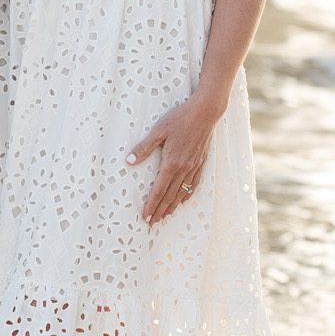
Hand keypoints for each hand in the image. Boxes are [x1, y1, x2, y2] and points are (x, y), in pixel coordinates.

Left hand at [127, 93, 222, 225]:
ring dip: (172, 206)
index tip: (146, 216)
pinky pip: (194, 183)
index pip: (159, 190)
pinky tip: (183, 200)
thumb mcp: (158, 131)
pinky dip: (187, 194)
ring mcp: (193, 166)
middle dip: (160, 210)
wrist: (205, 113)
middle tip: (153, 223)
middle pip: (170, 195)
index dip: (152, 204)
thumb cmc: (180, 119)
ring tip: (165, 216)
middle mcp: (183, 168)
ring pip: (182, 192)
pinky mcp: (201, 162)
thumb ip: (144, 148)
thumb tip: (130, 161)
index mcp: (171, 162)